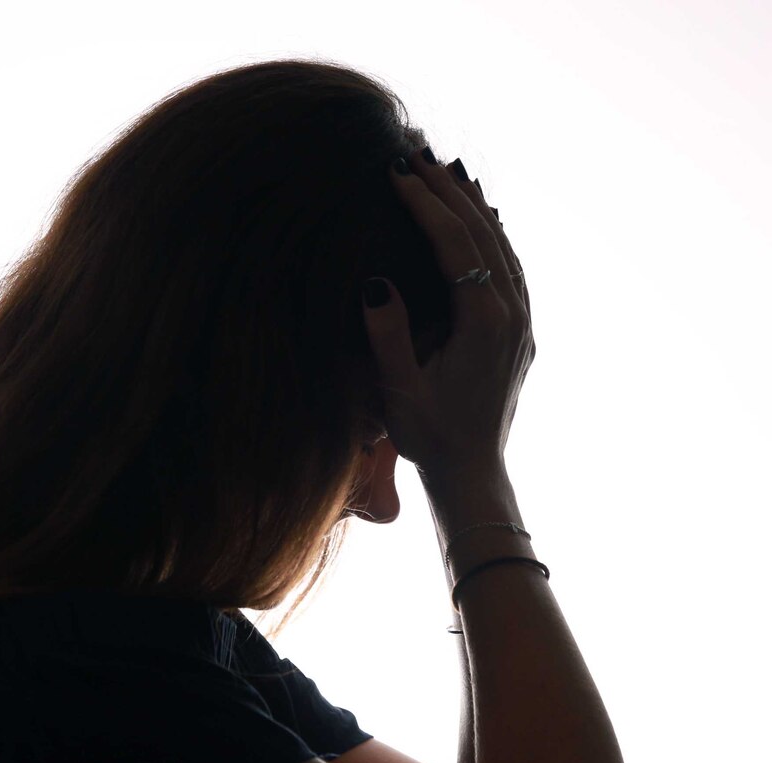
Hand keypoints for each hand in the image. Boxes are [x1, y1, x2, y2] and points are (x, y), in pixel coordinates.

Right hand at [361, 149, 535, 476]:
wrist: (472, 470)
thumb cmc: (430, 435)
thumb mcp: (398, 390)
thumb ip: (388, 335)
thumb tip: (376, 282)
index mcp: (484, 325)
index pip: (455, 245)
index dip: (425, 205)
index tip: (398, 173)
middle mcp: (512, 315)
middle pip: (483, 235)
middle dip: (449, 192)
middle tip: (417, 155)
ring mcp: (522, 322)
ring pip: (502, 247)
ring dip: (473, 208)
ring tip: (446, 173)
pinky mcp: (521, 332)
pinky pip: (510, 268)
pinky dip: (492, 236)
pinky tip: (480, 220)